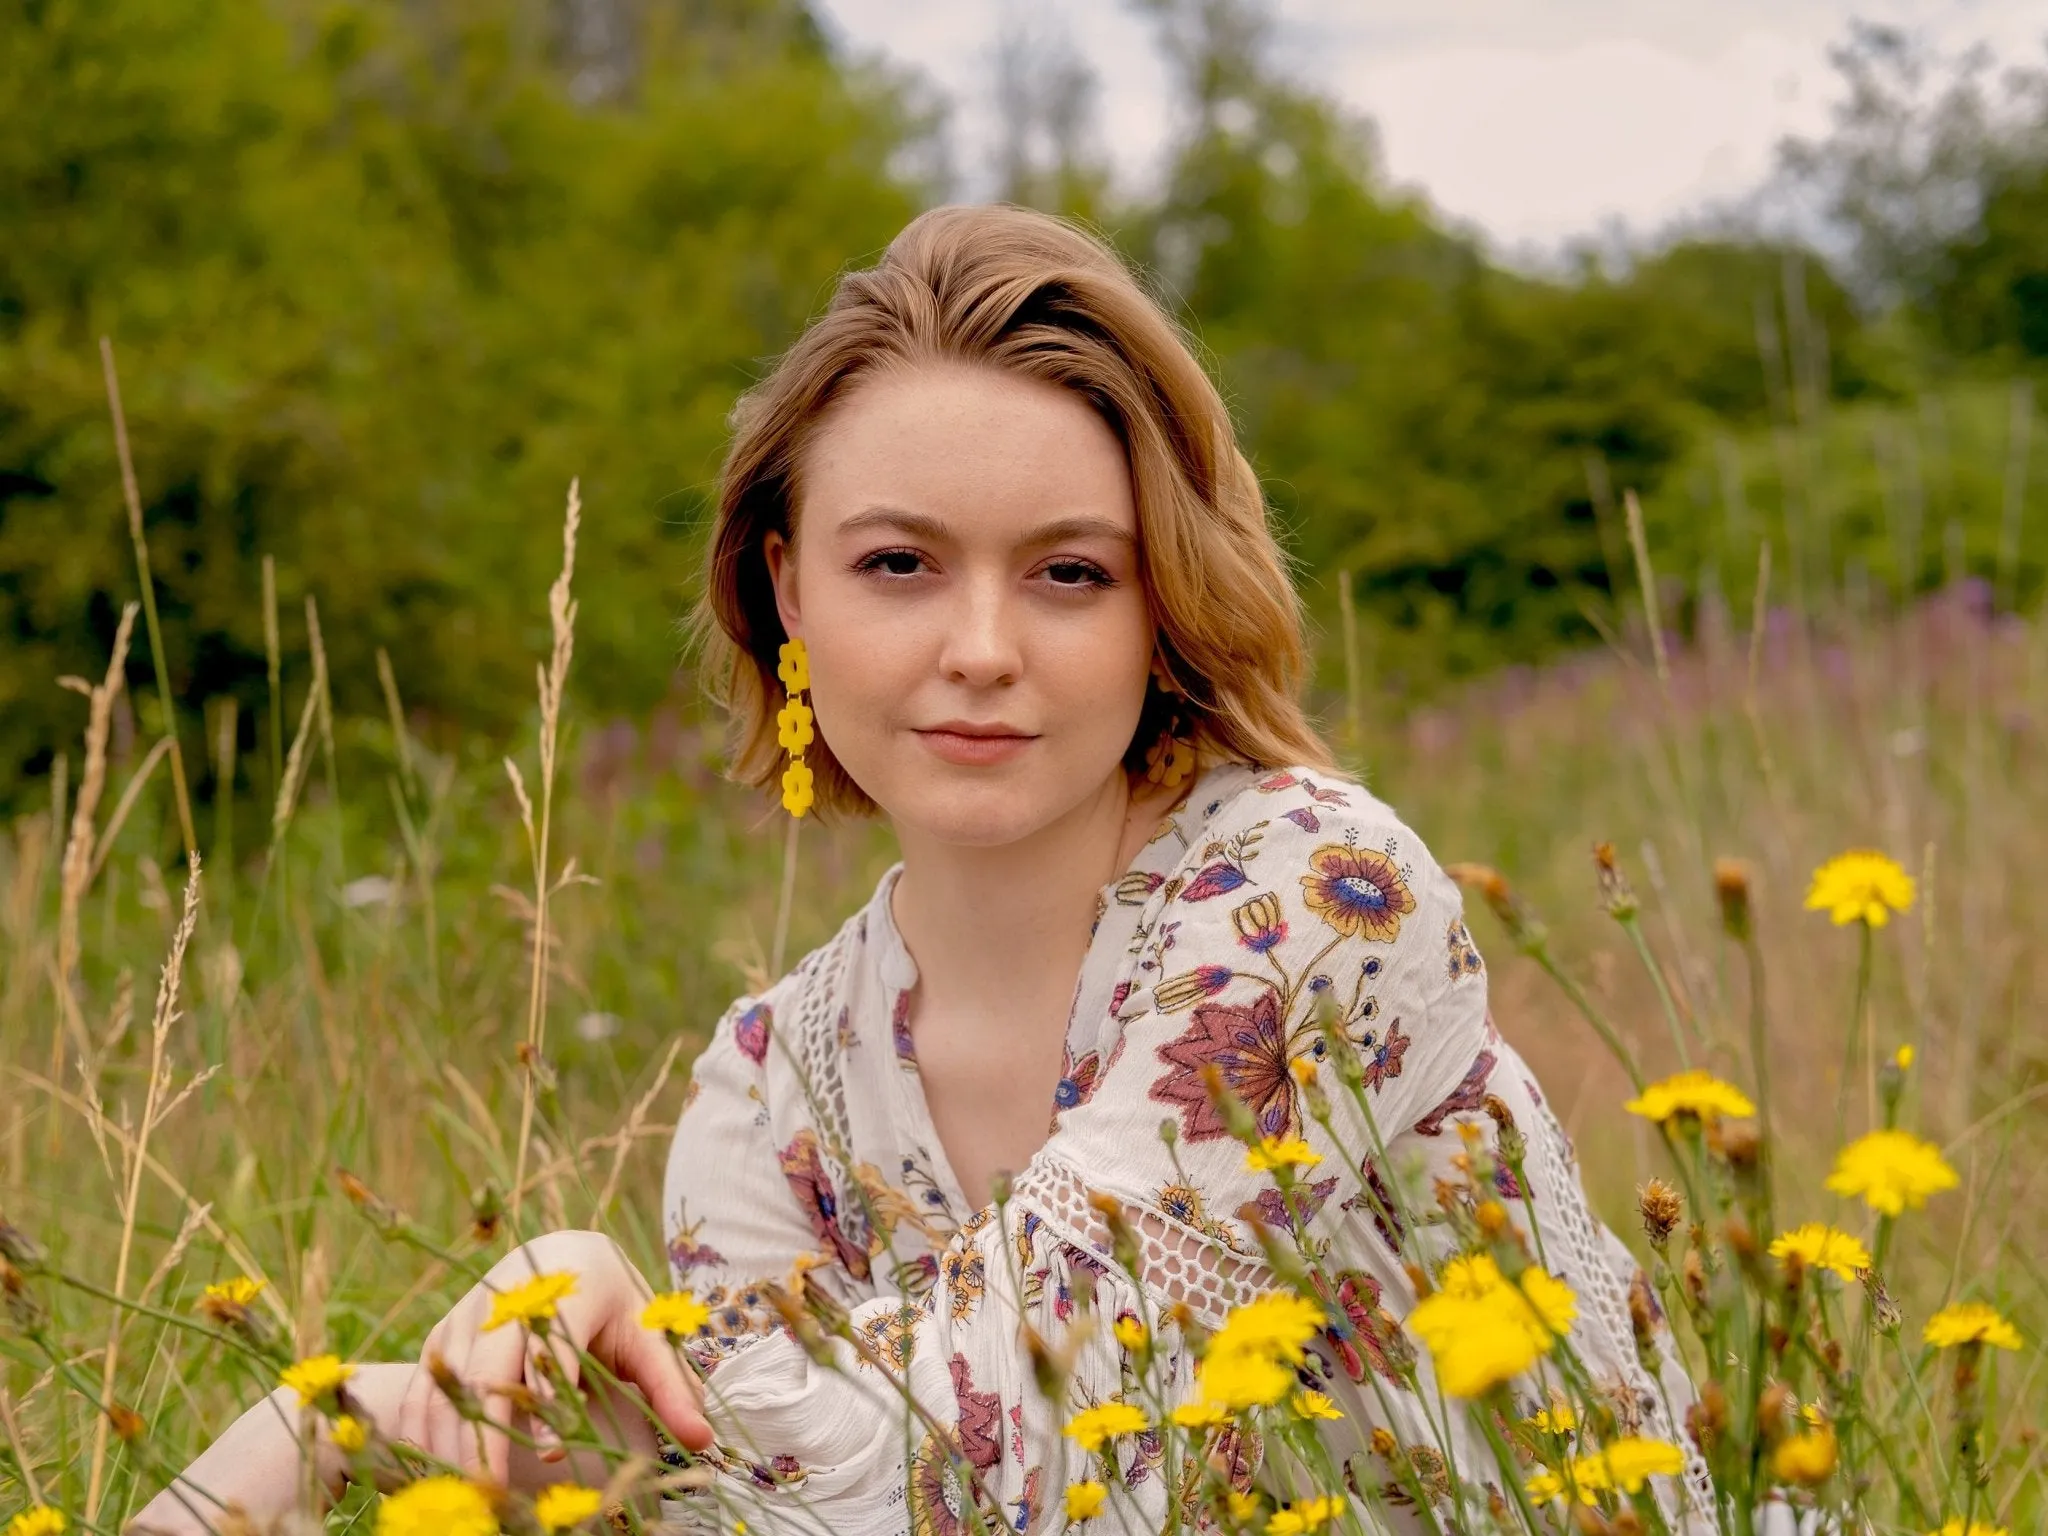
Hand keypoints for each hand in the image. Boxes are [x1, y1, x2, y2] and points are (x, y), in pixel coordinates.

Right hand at [394, 1230, 712, 1481]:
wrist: (563, 1257)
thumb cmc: (613, 1305)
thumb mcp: (649, 1338)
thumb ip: (671, 1387)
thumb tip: (703, 1440)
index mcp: (568, 1286)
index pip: (553, 1344)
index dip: (550, 1398)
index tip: (553, 1455)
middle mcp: (507, 1294)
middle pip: (487, 1367)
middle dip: (487, 1432)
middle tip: (493, 1493)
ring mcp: (468, 1313)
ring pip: (450, 1382)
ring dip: (452, 1440)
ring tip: (469, 1496)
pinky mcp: (443, 1335)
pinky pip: (424, 1388)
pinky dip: (425, 1433)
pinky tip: (439, 1475)